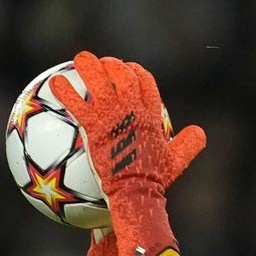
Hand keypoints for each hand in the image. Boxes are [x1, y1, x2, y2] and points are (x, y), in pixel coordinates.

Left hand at [53, 54, 205, 255]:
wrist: (136, 194)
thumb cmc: (154, 183)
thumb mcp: (175, 162)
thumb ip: (187, 145)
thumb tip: (201, 134)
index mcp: (151, 114)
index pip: (145, 81)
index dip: (135, 71)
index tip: (127, 70)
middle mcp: (132, 108)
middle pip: (121, 73)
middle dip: (111, 64)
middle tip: (101, 66)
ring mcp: (112, 115)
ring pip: (97, 77)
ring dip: (87, 65)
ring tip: (80, 61)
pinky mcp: (93, 125)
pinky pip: (74, 100)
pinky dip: (63, 89)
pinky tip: (54, 83)